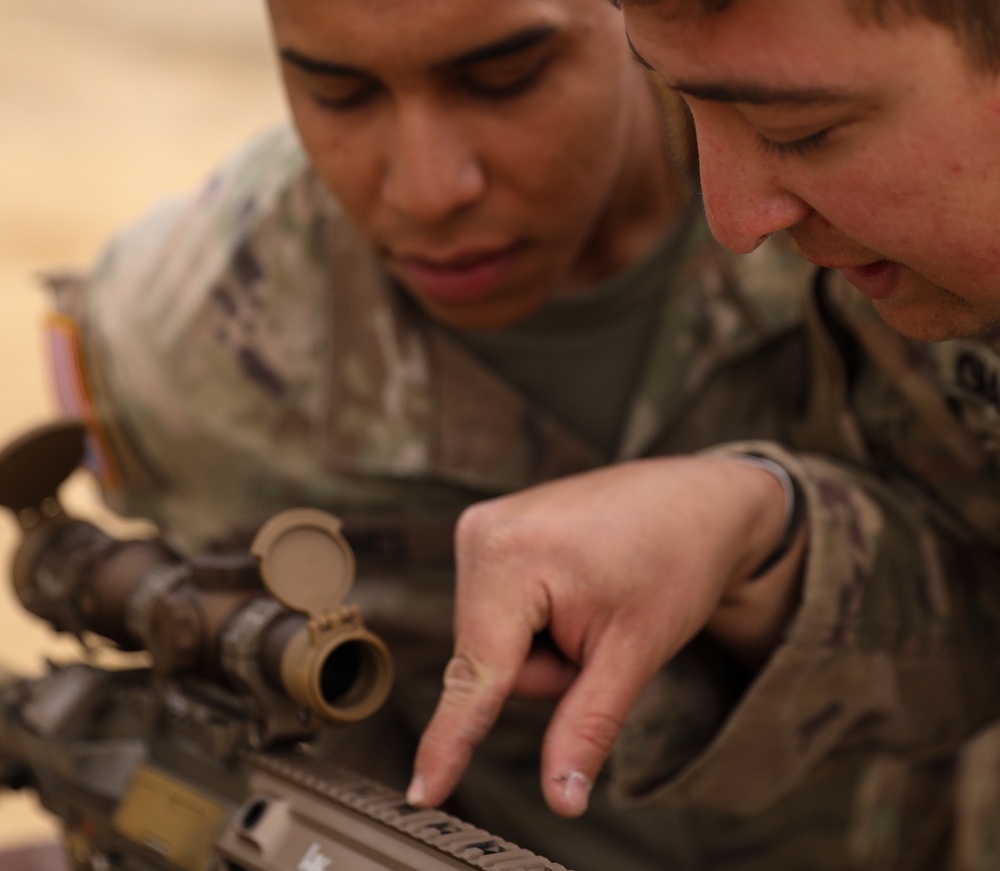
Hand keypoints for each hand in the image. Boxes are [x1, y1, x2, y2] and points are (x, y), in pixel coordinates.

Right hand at [407, 454, 804, 817]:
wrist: (696, 499)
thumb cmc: (676, 560)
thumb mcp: (634, 652)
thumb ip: (587, 727)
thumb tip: (561, 800)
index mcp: (508, 558)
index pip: (477, 674)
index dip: (449, 742)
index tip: (418, 794)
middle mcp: (480, 534)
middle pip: (491, 663)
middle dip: (547, 667)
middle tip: (601, 629)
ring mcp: (483, 527)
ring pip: (494, 642)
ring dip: (543, 644)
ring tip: (594, 602)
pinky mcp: (491, 530)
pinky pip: (497, 611)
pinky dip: (535, 619)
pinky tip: (576, 586)